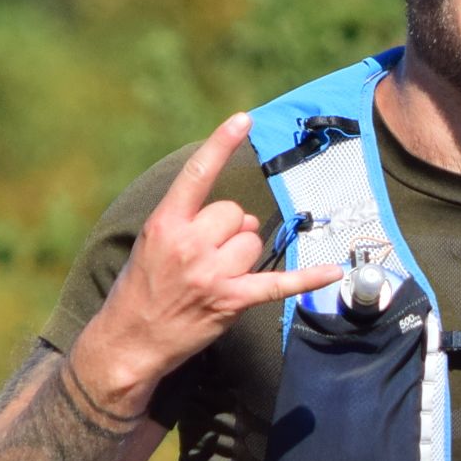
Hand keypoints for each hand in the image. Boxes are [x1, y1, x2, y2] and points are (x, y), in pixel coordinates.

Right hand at [71, 113, 342, 414]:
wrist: (128, 341)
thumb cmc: (139, 290)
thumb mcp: (151, 244)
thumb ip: (188, 222)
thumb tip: (240, 219)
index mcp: (165, 224)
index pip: (198, 175)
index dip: (221, 145)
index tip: (243, 119)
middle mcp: (189, 244)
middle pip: (236, 214)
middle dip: (229, 231)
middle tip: (206, 257)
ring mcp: (211, 273)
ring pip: (252, 243)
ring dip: (243, 257)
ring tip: (216, 277)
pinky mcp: (230, 301)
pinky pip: (278, 284)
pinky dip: (307, 278)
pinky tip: (332, 271)